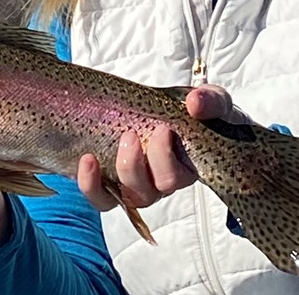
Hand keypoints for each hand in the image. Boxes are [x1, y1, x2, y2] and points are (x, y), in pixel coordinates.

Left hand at [77, 84, 242, 211]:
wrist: (172, 113)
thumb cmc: (195, 112)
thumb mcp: (210, 101)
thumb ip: (210, 101)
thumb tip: (195, 104)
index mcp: (186, 169)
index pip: (176, 179)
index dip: (165, 159)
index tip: (163, 129)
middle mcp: (161, 183)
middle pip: (150, 192)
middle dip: (139, 163)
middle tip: (133, 133)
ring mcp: (136, 184)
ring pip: (126, 196)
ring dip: (120, 170)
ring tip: (119, 139)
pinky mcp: (112, 180)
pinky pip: (102, 197)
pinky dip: (91, 184)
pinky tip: (88, 160)